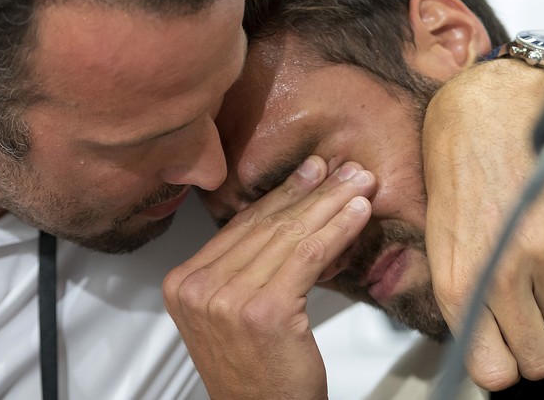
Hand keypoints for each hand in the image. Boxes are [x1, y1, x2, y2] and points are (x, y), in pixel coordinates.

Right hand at [163, 157, 374, 399]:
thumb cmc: (255, 372)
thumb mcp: (232, 313)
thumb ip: (244, 267)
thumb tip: (287, 214)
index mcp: (183, 283)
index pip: (240, 227)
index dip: (280, 195)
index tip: (310, 173)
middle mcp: (198, 288)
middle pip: (264, 226)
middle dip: (311, 192)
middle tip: (344, 170)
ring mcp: (227, 299)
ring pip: (289, 236)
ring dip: (331, 205)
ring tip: (360, 185)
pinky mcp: (264, 310)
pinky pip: (309, 257)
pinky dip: (337, 230)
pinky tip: (358, 215)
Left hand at [422, 60, 543, 389]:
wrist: (487, 114)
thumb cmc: (454, 175)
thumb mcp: (438, 239)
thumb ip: (460, 294)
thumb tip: (484, 343)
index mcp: (457, 279)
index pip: (494, 368)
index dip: (499, 366)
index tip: (500, 356)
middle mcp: (501, 272)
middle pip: (538, 357)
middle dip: (530, 344)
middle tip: (519, 320)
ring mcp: (543, 252)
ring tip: (521, 254)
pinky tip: (538, 229)